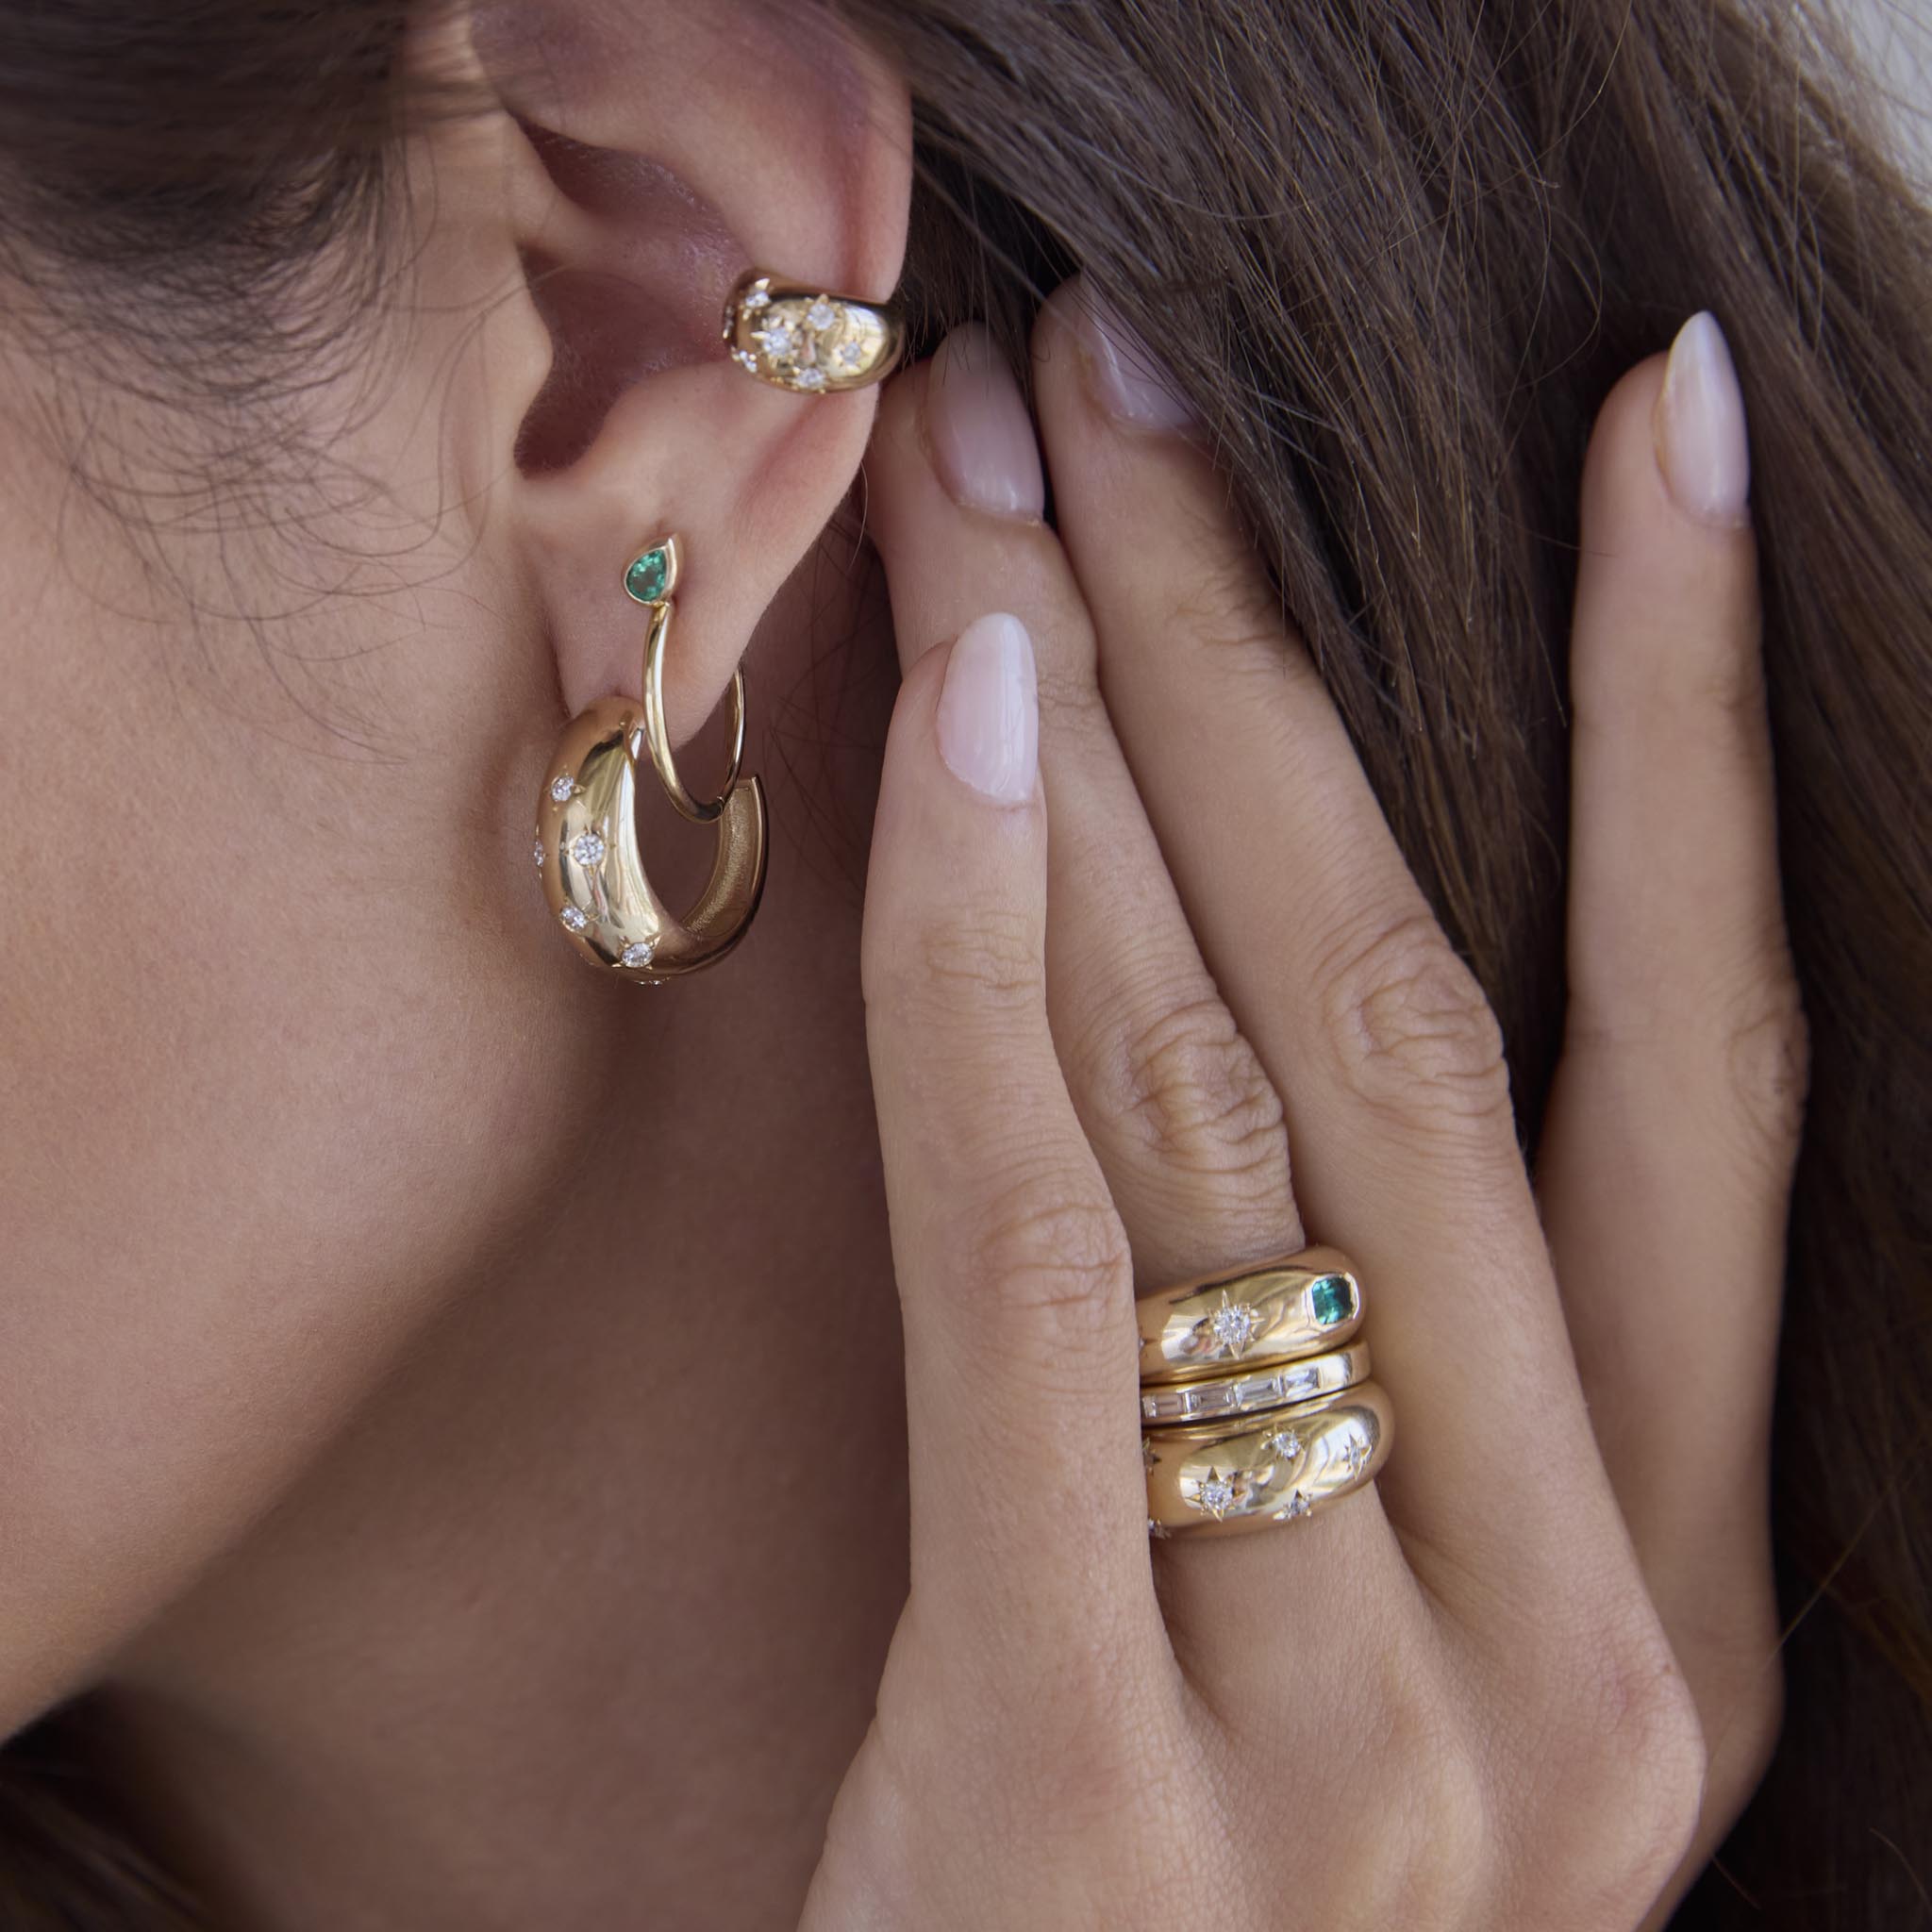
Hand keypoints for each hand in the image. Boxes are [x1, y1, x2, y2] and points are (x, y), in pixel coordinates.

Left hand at [802, 290, 1801, 1929]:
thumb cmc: (1173, 1865)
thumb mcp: (1330, 1596)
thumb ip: (1340, 1317)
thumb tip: (1219, 910)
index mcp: (1666, 1583)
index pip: (1711, 1052)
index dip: (1691, 712)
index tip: (1652, 422)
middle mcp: (1571, 1634)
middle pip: (1430, 1007)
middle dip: (1287, 640)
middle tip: (1144, 370)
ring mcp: (1363, 1718)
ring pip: (1243, 1096)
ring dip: (1117, 739)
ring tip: (1004, 480)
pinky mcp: (1102, 1774)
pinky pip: (1053, 1265)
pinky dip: (999, 973)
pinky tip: (970, 735)